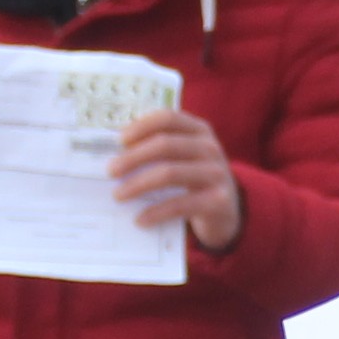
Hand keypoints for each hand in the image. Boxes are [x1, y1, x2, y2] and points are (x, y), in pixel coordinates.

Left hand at [113, 108, 245, 249]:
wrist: (227, 211)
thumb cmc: (193, 180)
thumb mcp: (182, 158)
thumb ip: (158, 150)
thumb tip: (115, 155)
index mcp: (199, 130)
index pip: (168, 119)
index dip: (142, 127)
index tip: (120, 140)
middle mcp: (210, 148)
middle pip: (165, 145)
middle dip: (133, 158)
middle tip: (111, 171)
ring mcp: (216, 174)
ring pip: (170, 173)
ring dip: (138, 184)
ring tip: (118, 195)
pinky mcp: (218, 201)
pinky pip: (180, 204)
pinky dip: (156, 212)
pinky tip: (140, 220)